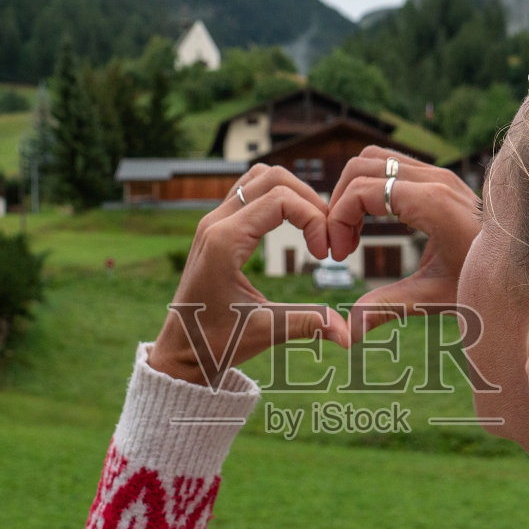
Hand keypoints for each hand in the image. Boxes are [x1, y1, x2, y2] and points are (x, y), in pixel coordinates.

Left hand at [149, 164, 351, 384]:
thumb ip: (308, 323)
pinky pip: (248, 192)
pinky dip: (276, 197)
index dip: (315, 220)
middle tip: (327, 237)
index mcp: (224, 242)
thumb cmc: (215, 343)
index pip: (281, 200)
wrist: (180, 350)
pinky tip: (293, 226)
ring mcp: (213, 221)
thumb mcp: (265, 331)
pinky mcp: (216, 226)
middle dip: (309, 201)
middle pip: (273, 178)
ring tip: (314, 227)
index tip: (327, 255)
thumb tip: (349, 335)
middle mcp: (215, 222)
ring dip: (293, 194)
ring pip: (259, 178)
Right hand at [327, 146, 481, 336]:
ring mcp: (440, 174)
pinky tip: (371, 226)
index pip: (362, 190)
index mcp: (432, 203)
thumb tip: (347, 332)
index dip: (337, 219)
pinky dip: (371, 188)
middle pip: (362, 165)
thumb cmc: (482, 286)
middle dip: (339, 202)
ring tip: (351, 235)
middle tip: (339, 246)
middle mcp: (436, 179)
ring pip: (375, 159)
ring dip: (354, 191)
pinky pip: (392, 167)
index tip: (338, 255)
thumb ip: (386, 308)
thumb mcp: (432, 298)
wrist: (521, 271)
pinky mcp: (442, 178)